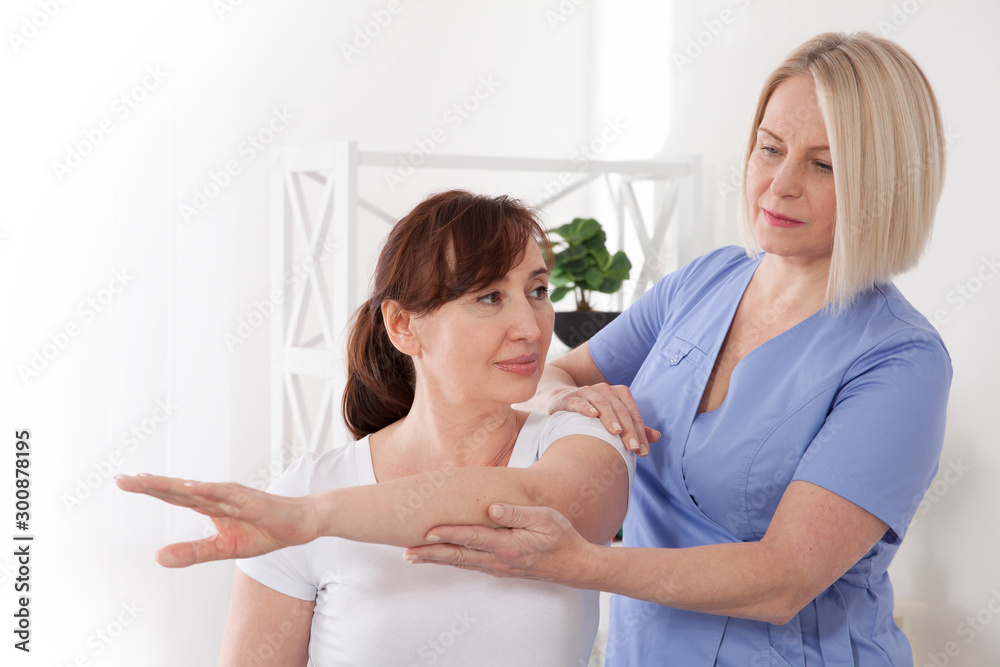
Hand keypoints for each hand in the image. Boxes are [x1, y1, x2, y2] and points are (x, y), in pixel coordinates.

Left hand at [115, 473, 318, 567]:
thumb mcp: (222, 549)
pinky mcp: (251, 501)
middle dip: (149, 483)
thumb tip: (157, 557)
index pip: (172, 496)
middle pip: (177, 489)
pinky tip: (189, 487)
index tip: (123, 481)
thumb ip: (192, 552)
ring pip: (197, 489)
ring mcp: (233, 496)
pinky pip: (226, 494)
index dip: (148, 489)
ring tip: (146, 480)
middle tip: (121, 478)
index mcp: (209, 506)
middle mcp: (217, 496)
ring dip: (171, 484)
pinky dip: (207, 490)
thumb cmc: (264, 531)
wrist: (299, 524)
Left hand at [403, 503, 594, 584]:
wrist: (574, 565)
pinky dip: (451, 561)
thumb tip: (492, 508)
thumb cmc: (560, 537)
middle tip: (406, 552)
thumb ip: (516, 513)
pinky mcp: (499, 569)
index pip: (473, 538)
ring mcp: (498, 567)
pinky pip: (469, 565)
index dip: (449, 534)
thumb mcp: (544, 519)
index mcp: (508, 545)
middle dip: (431, 554)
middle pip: (458, 556)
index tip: (428, 532)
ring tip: (413, 556)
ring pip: (461, 563)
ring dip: (435, 559)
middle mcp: (499, 560)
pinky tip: (440, 557)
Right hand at [549, 383, 658, 455]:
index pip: (633, 414)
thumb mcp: (614, 418)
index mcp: (619, 393)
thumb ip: (634, 428)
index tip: (642, 452)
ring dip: (610, 418)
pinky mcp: (570, 397)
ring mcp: (587, 392)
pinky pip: (579, 401)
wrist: (562, 400)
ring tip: (616, 432)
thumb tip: (657, 437)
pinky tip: (592, 416)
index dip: (639, 432)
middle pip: (620, 410)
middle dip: (628, 429)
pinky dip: (586, 407)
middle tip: (632, 448)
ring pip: (602, 404)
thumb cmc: (594, 414)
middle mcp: (605, 390)